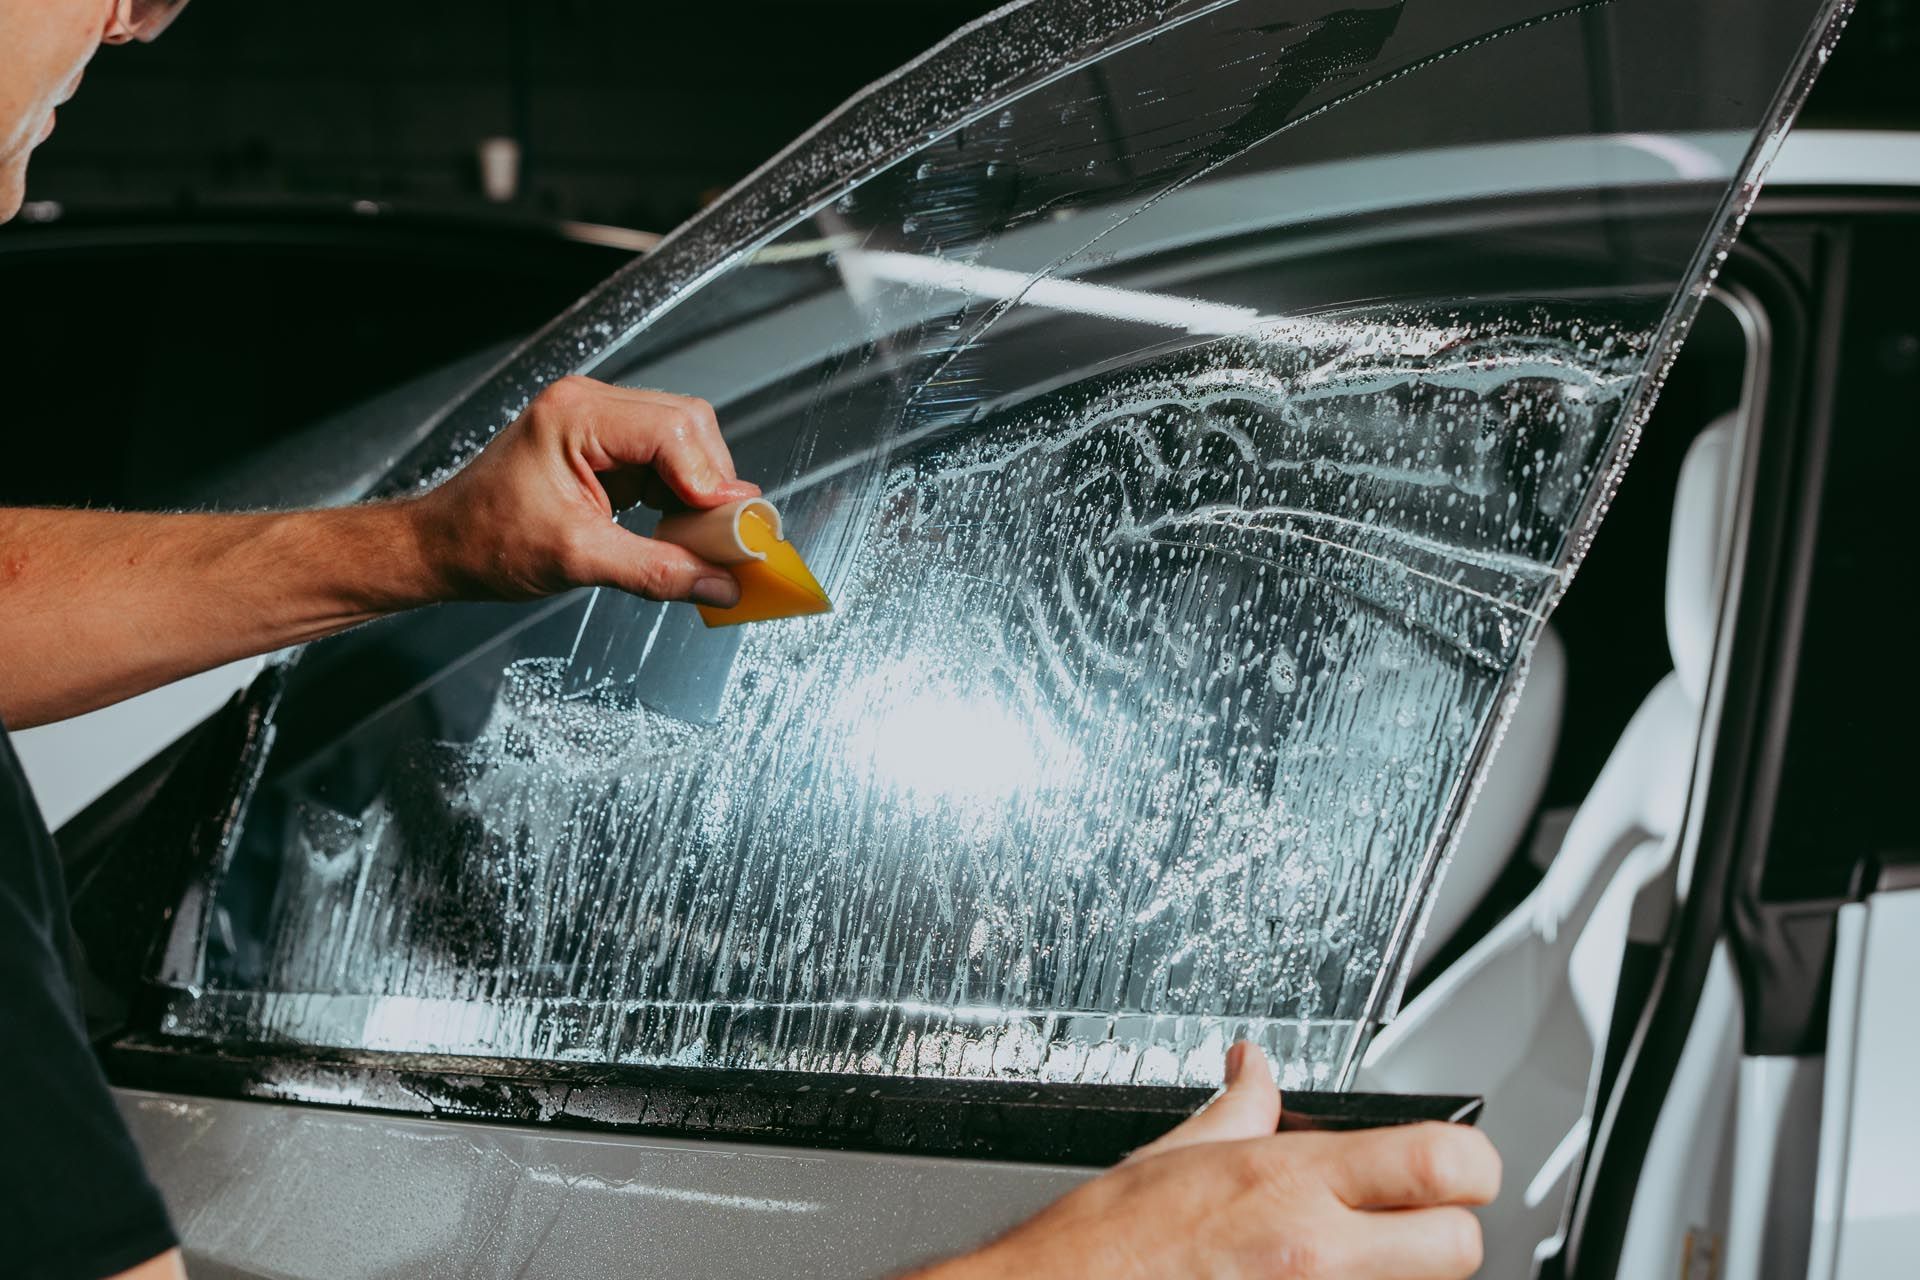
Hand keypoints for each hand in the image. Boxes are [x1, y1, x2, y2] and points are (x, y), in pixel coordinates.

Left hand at [411, 376, 760, 606]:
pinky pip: (664, 457)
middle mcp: (589, 406)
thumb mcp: (578, 560)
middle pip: (689, 424)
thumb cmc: (484, 541)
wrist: (443, 546)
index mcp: (575, 417)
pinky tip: (674, 525)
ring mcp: (597, 422)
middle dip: (712, 481)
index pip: (674, 429)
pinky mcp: (604, 445)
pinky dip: (680, 492)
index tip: (729, 527)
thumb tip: (719, 582)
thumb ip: (658, 570)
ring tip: (696, 535)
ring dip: (699, 488)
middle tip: (719, 534)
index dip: (710, 479)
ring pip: (684, 439)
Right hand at [918, 1044, 1498, 1279]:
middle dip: (1446, 1234)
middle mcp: (1317, 1251)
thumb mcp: (1178, 1152)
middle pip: (1462, 1245)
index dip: (1467, 1163)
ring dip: (1399, 1274)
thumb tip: (1255, 1066)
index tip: (1454, 1165)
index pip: (1446, 1162)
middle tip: (1410, 1224)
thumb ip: (1240, 1106)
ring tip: (1351, 1258)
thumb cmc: (1110, 1243)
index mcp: (1292, 1181)